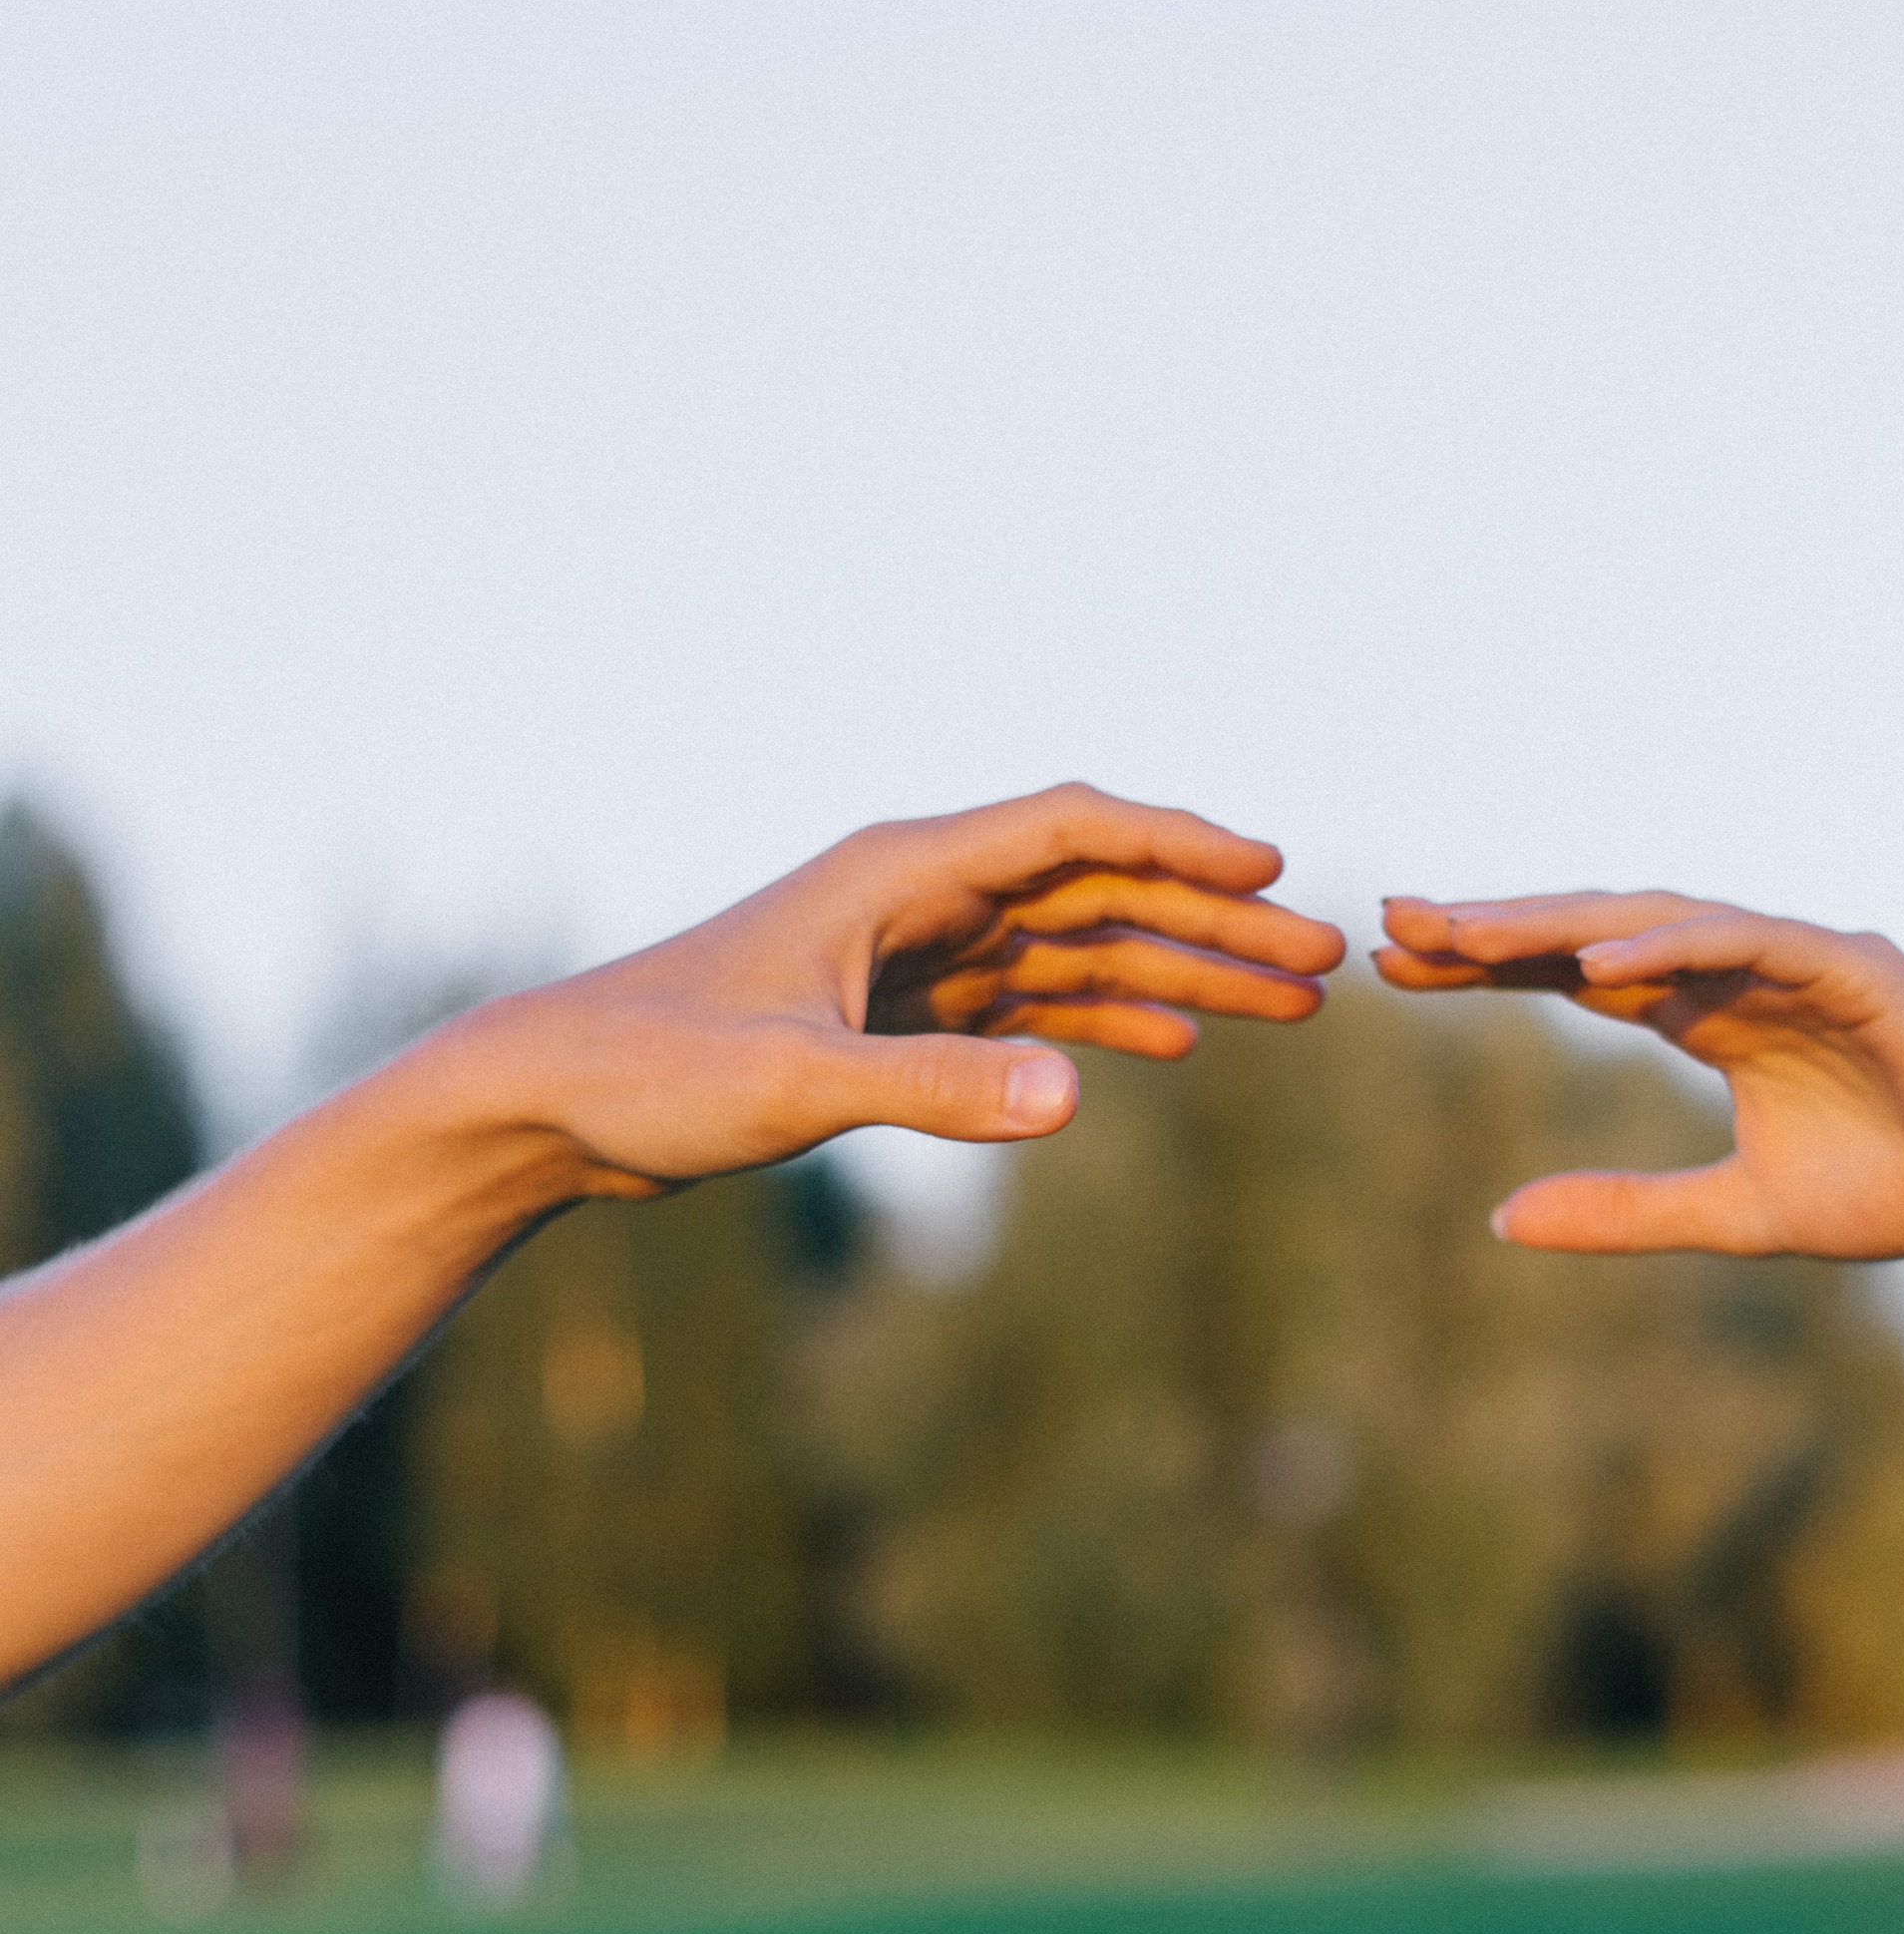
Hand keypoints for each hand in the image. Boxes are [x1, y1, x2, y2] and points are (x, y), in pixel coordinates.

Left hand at [472, 783, 1345, 1195]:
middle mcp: (917, 897)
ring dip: (1179, 972)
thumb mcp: (794, 1084)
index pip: (1070, 831)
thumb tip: (1074, 1095)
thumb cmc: (651, 1073)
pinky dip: (1109, 1016)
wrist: (548, 1101)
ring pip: (1077, 947)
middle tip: (1325, 967)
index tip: (1275, 873)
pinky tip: (1179, 1042)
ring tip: (1289, 1009)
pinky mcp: (895, 1015)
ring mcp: (912, 954)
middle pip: (1098, 889)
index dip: (1178, 846)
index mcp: (898, 873)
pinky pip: (1031, 1001)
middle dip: (1213, 921)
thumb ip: (934, 1088)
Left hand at [1374, 891, 1903, 1256]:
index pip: (1577, 977)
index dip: (1490, 968)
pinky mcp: (1854, 966)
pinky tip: (1597, 962)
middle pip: (1595, 933)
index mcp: (1712, 1016)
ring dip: (1560, 924)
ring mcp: (1797, 958)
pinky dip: (1675, 944)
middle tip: (1393, 924)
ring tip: (1465, 934)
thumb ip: (1626, 1211)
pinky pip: (1750, 942)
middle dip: (1497, 928)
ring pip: (1658, 921)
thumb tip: (1500, 1221)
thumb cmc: (1898, 1190)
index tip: (1394, 970)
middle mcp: (1742, 970)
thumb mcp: (1735, 1214)